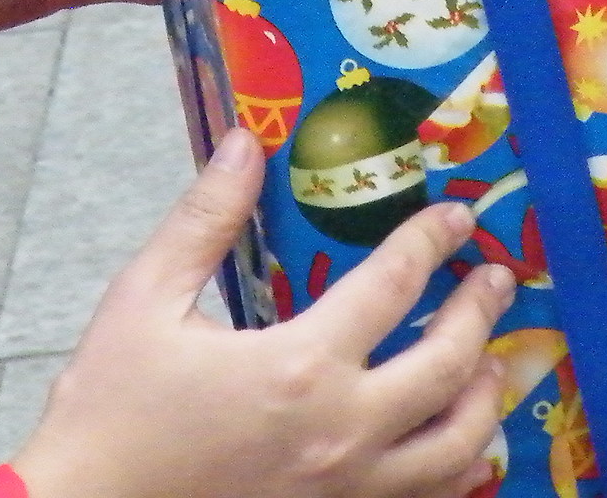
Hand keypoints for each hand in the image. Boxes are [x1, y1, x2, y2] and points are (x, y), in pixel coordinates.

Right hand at [13, 130, 514, 497]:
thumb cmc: (110, 413)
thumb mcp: (145, 300)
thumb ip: (204, 219)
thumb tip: (243, 144)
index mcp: (299, 366)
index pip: (394, 285)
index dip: (432, 241)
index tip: (458, 218)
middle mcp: (342, 432)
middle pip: (447, 366)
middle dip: (480, 313)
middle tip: (496, 279)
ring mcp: (347, 491)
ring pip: (457, 450)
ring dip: (485, 399)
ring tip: (494, 363)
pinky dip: (459, 472)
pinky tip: (461, 449)